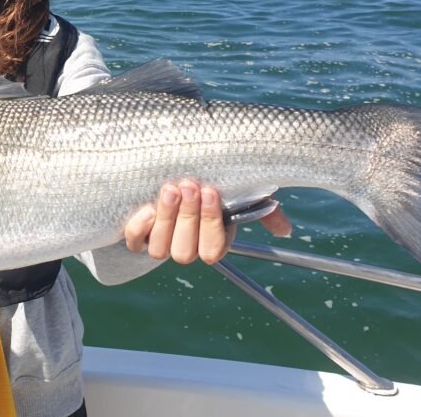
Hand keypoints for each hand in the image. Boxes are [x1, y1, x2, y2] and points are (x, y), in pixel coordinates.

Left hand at [124, 180, 292, 264]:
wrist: (176, 169)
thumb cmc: (212, 182)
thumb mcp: (242, 193)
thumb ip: (263, 210)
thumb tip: (285, 230)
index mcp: (212, 241)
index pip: (213, 249)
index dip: (210, 224)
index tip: (211, 192)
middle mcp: (186, 246)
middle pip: (185, 251)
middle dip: (188, 218)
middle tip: (190, 186)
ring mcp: (161, 241)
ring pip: (161, 249)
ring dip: (166, 220)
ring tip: (171, 189)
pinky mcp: (139, 233)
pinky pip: (136, 241)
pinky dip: (139, 228)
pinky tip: (147, 207)